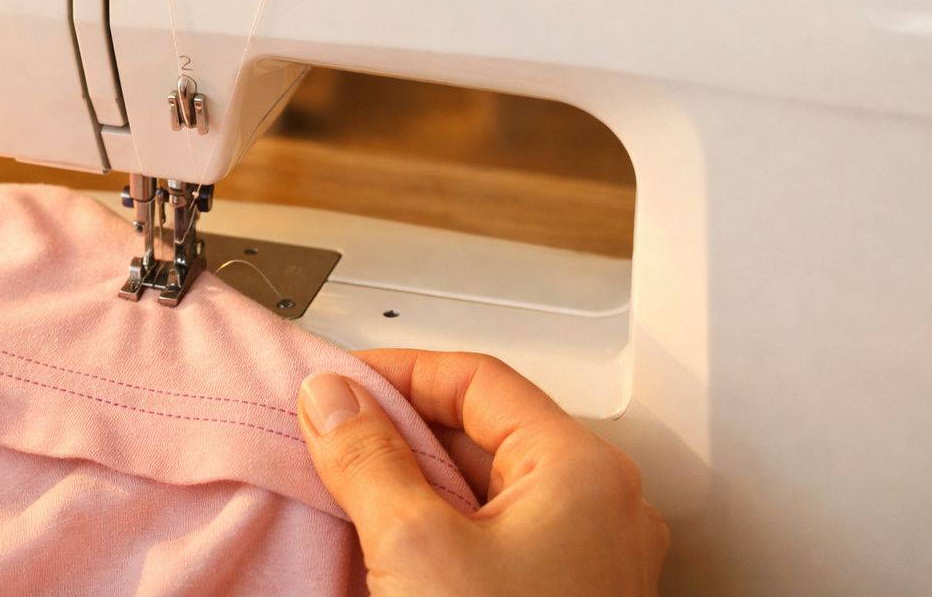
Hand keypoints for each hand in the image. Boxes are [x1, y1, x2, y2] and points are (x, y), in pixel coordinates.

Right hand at [298, 351, 667, 595]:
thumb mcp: (416, 547)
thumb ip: (367, 458)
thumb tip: (334, 400)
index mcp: (584, 472)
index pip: (478, 380)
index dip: (399, 372)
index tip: (339, 383)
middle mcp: (600, 508)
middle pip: (484, 431)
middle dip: (400, 429)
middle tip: (332, 432)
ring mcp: (587, 559)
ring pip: (486, 488)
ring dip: (413, 479)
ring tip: (349, 485)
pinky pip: (494, 537)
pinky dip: (437, 526)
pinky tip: (388, 544)